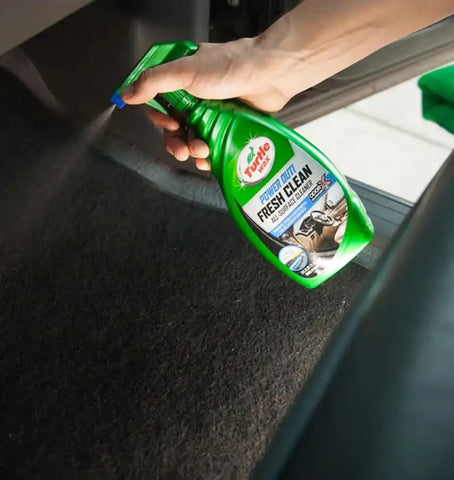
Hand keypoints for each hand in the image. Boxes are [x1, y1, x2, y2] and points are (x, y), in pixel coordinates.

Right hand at [121, 38, 295, 170]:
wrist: (269, 74)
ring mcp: (212, 113)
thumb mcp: (185, 71)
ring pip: (192, 139)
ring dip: (192, 150)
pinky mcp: (228, 127)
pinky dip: (209, 156)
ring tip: (201, 151)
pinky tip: (210, 159)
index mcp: (181, 81)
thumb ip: (153, 82)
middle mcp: (195, 98)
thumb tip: (126, 94)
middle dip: (175, 142)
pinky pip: (212, 147)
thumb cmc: (230, 67)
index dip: (159, 118)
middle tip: (181, 150)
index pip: (158, 105)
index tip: (168, 124)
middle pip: (174, 128)